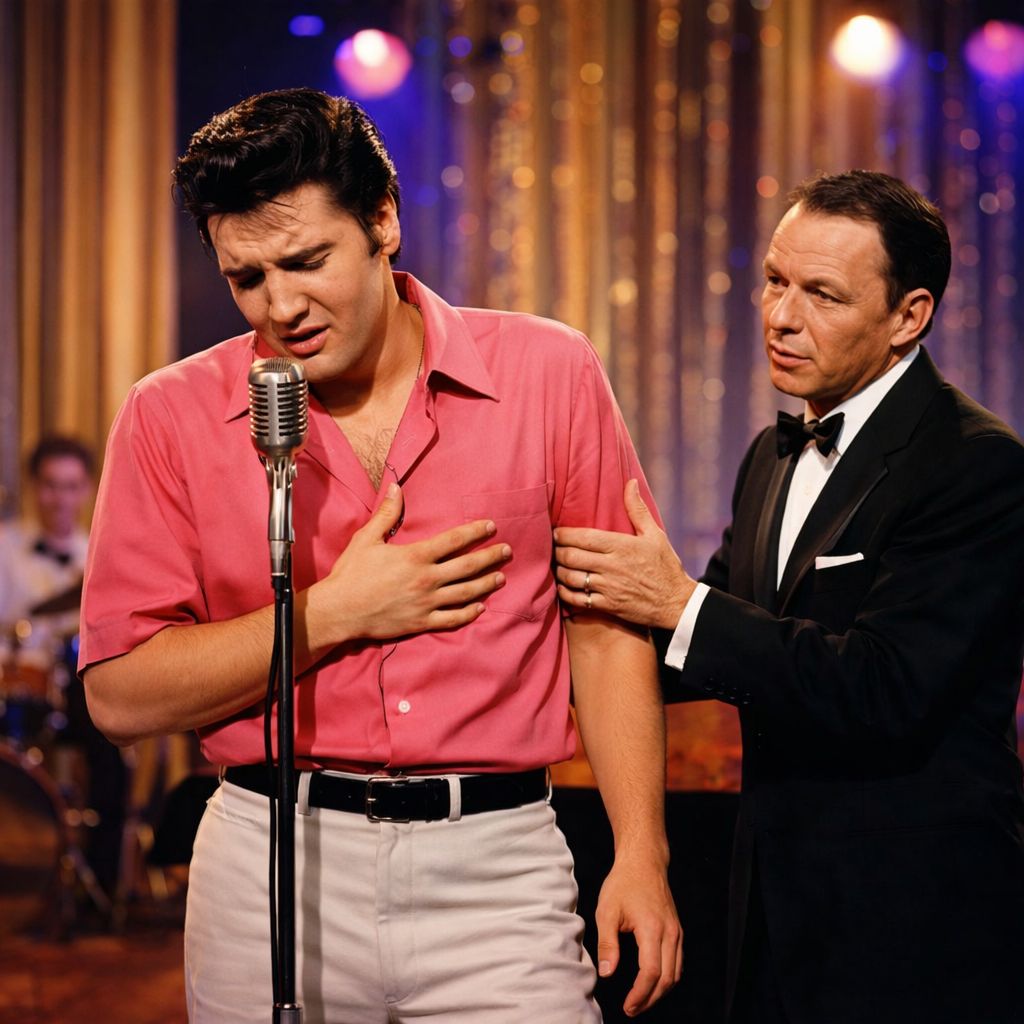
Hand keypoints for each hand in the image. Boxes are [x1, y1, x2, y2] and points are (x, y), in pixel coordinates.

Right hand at [311, 483, 510, 642]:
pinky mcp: (421, 622)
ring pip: (465, 593)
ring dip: (486, 584)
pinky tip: (480, 607)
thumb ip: (386, 514)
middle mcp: (426, 579)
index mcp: (416, 556)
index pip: (454, 540)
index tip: (491, 527)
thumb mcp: (367, 538)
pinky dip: (469, 613)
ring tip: (501, 577)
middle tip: (507, 551)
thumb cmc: (351, 573)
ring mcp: (426, 602)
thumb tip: (396, 488)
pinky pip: (452, 619)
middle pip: (467, 566)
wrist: (339, 610)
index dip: (475, 532)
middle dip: (490, 557)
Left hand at [554, 479, 694, 629]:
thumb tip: (630, 482)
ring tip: (558, 565)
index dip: (563, 534)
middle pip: (572, 556)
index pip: (583, 537)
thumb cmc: (665, 566)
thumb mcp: (655, 534)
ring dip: (559, 571)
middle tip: (554, 548)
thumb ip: (637, 510)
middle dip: (558, 551)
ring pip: (571, 577)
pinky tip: (563, 587)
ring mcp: (608, 587)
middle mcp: (612, 566)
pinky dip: (565, 593)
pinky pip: (578, 600)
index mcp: (621, 546)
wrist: (677, 602)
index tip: (556, 532)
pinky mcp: (607, 606)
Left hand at [596, 852, 682, 1015]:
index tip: (627, 1006)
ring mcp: (677, 932)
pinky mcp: (677, 930)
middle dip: (650, 999)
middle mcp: (670, 933)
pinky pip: (678, 962)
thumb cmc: (623, 883)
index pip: (651, 972)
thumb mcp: (607, 911)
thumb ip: (607, 944)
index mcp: (652, 929)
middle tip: (632, 1009)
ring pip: (676, 973)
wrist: (643, 862)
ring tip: (641, 1000)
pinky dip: (668, 978)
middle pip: (667, 979)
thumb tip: (607, 973)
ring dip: (660, 991)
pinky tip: (653, 982)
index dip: (640, 994)